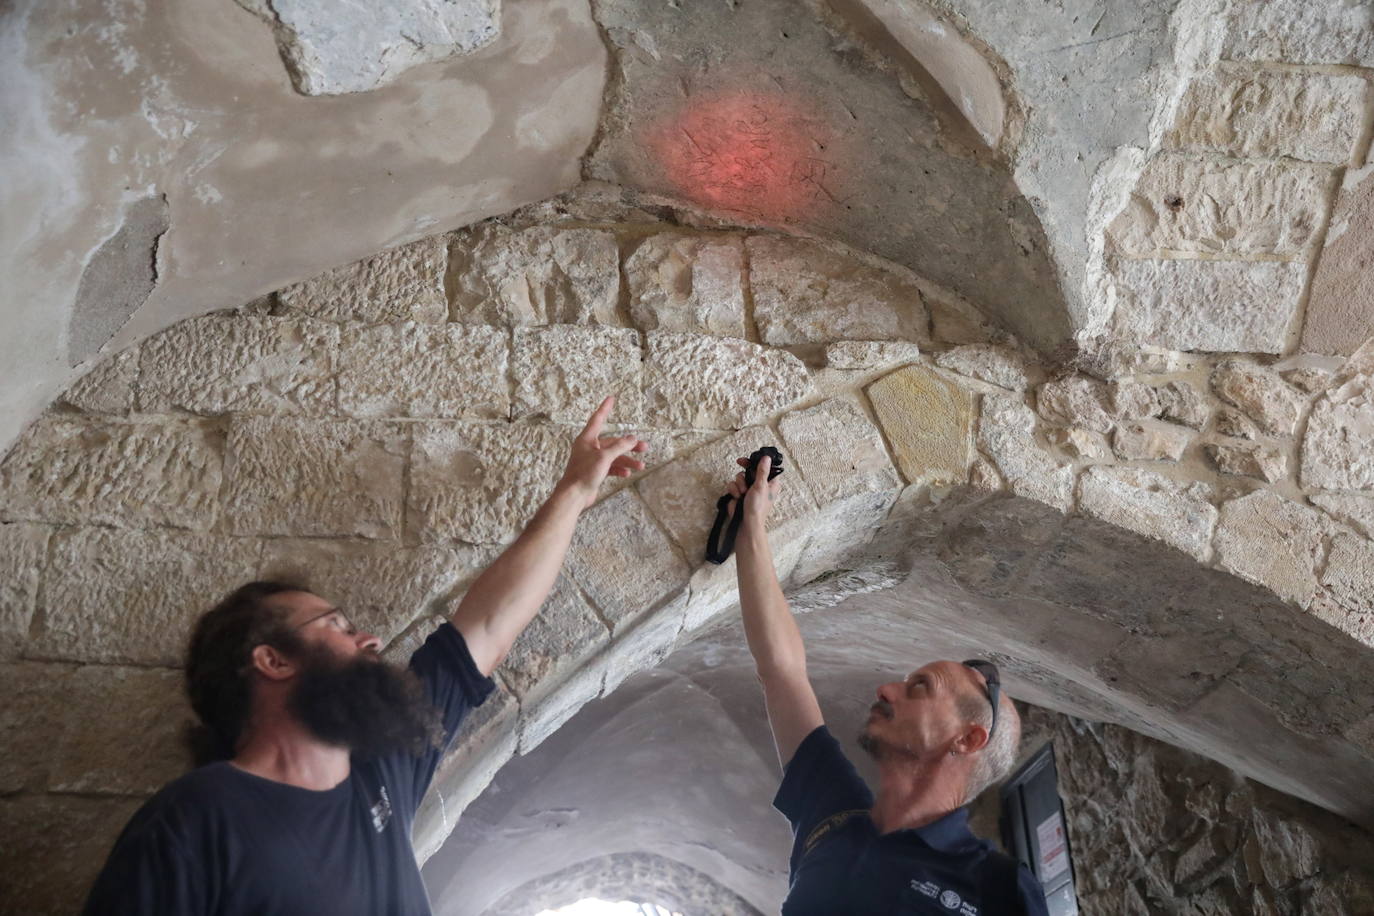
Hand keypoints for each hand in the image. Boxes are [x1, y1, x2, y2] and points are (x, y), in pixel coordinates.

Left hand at [556, 396, 648, 510]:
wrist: (574, 495)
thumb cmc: (584, 474)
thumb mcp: (605, 457)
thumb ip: (620, 446)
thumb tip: (632, 438)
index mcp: (587, 439)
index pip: (598, 419)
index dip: (605, 408)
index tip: (611, 398)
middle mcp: (589, 447)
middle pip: (612, 442)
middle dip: (628, 445)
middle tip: (643, 447)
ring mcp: (592, 460)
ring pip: (613, 456)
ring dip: (627, 460)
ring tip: (640, 466)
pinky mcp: (595, 472)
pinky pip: (610, 467)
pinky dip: (619, 469)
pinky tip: (627, 473)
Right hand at [725, 454, 780, 529]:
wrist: (746, 522)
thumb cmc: (758, 507)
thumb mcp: (761, 486)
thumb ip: (762, 471)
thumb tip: (766, 458)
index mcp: (770, 482)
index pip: (765, 467)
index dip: (758, 461)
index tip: (751, 457)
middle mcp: (759, 484)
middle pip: (750, 469)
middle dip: (745, 470)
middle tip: (740, 462)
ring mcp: (748, 489)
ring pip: (740, 476)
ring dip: (740, 483)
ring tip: (743, 493)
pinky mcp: (738, 493)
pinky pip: (733, 484)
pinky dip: (734, 490)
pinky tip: (737, 497)